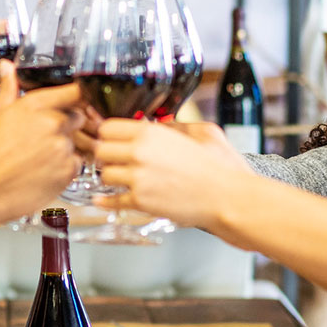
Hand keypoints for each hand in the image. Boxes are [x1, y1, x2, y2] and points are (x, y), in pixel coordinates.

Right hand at [0, 61, 85, 223]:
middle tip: (46, 139)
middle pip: (79, 116)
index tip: (74, 103)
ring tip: (41, 158)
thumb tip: (7, 67)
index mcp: (35, 105)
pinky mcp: (68, 170)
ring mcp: (62, 146)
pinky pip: (78, 163)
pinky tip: (45, 171)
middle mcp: (52, 122)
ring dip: (67, 148)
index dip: (77, 97)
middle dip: (68, 126)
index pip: (75, 91)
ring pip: (79, 141)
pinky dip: (66, 168)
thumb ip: (9, 88)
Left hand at [91, 120, 252, 228]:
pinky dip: (107, 201)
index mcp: (151, 133)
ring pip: (104, 174)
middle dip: (106, 155)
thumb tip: (159, 125)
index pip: (108, 128)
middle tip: (112, 160)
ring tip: (119, 179)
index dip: (108, 135)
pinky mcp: (140, 201)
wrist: (227, 197)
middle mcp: (140, 152)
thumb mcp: (202, 131)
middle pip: (100, 150)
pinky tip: (103, 200)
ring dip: (110, 177)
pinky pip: (112, 200)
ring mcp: (138, 178)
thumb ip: (174, 125)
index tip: (111, 140)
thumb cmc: (219, 167)